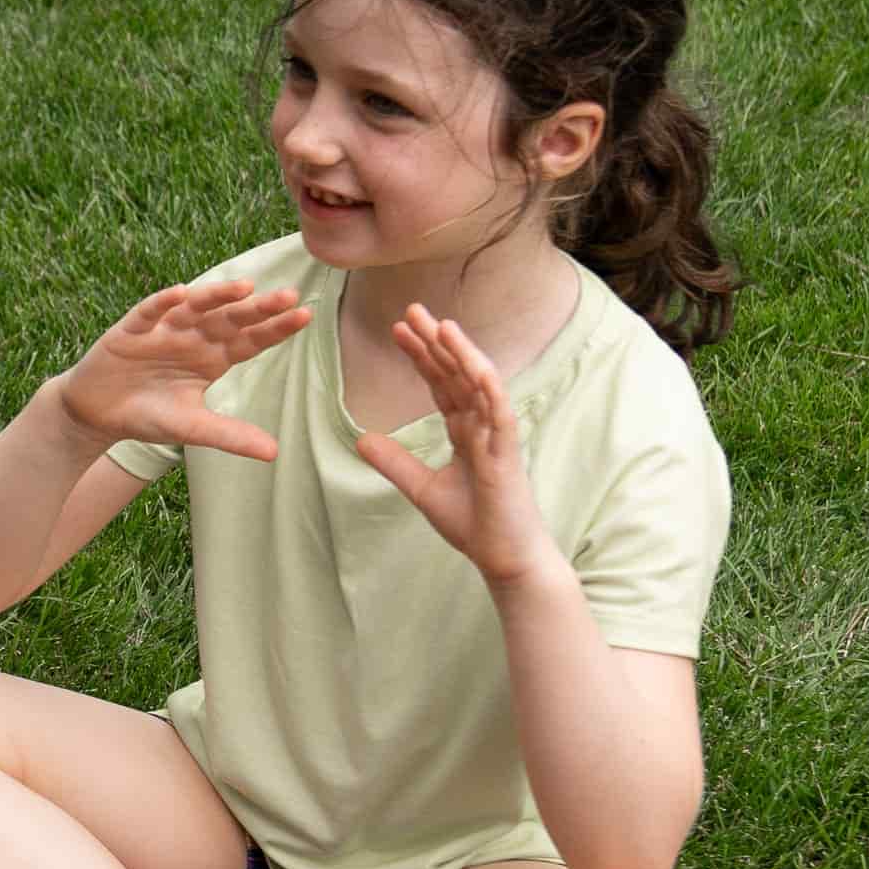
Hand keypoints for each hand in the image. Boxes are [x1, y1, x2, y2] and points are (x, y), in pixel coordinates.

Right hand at [51, 281, 307, 460]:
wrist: (97, 415)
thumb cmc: (149, 416)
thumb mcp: (193, 428)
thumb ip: (230, 435)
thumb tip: (274, 453)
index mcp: (213, 358)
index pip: (251, 339)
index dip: (276, 328)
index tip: (305, 316)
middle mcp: (193, 337)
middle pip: (230, 318)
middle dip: (258, 307)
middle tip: (288, 296)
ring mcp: (162, 330)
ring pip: (195, 307)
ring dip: (217, 296)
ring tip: (243, 288)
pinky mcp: (130, 330)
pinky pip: (149, 312)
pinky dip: (162, 304)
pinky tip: (180, 294)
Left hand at [353, 304, 553, 583]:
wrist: (503, 558)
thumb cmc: (474, 524)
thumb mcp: (423, 489)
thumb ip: (396, 463)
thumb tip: (362, 439)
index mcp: (465, 432)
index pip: (441, 384)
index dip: (421, 356)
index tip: (398, 330)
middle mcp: (482, 426)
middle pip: (456, 374)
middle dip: (435, 343)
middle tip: (411, 311)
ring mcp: (497, 435)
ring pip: (479, 383)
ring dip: (460, 353)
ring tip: (439, 324)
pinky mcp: (507, 451)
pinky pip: (498, 410)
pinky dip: (486, 385)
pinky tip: (471, 362)